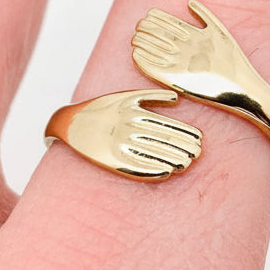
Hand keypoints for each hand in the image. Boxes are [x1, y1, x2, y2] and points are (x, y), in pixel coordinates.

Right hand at [45, 89, 201, 178]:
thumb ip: (152, 96)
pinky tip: (167, 174)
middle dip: (183, 147)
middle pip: (163, 140)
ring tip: (187, 165)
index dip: (185, 133)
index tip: (200, 139)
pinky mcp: (110, 160)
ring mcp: (119, 144)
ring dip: (173, 160)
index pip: (166, 124)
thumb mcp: (127, 96)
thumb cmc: (102, 108)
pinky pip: (135, 167)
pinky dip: (153, 170)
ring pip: (152, 154)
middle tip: (199, 154)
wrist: (69, 124)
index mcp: (133, 112)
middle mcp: (128, 128)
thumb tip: (178, 100)